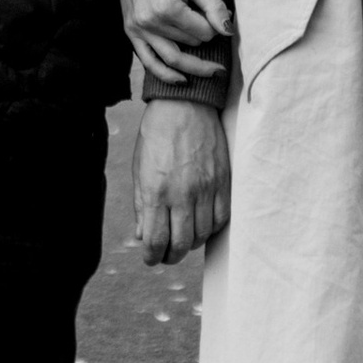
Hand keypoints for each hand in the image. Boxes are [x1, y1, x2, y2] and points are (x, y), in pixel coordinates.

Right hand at [116, 0, 233, 86]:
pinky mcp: (131, 34)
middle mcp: (151, 22)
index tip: (215, 18)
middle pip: (190, 44)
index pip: (203, 32)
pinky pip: (149, 63)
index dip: (214, 28)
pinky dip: (166, 75)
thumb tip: (228, 31)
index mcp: (168, 7)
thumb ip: (214, 6)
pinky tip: (183, 81)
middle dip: (205, 40)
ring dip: (195, 67)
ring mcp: (138, 31)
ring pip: (173, 59)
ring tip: (213, 72)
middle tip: (215, 37)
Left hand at [133, 99, 228, 265]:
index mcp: (156, 191)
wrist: (184, 104)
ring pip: (204, 234)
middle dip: (172, 256)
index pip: (156, 240)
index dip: (152, 256)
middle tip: (167, 255)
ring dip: (192, 243)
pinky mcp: (223, 181)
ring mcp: (206, 188)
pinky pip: (221, 217)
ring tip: (184, 238)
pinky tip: (203, 223)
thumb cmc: (156, 135)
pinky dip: (212, 227)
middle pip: (182, 244)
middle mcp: (182, 193)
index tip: (151, 258)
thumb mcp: (139, 169)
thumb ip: (142, 205)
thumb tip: (144, 235)